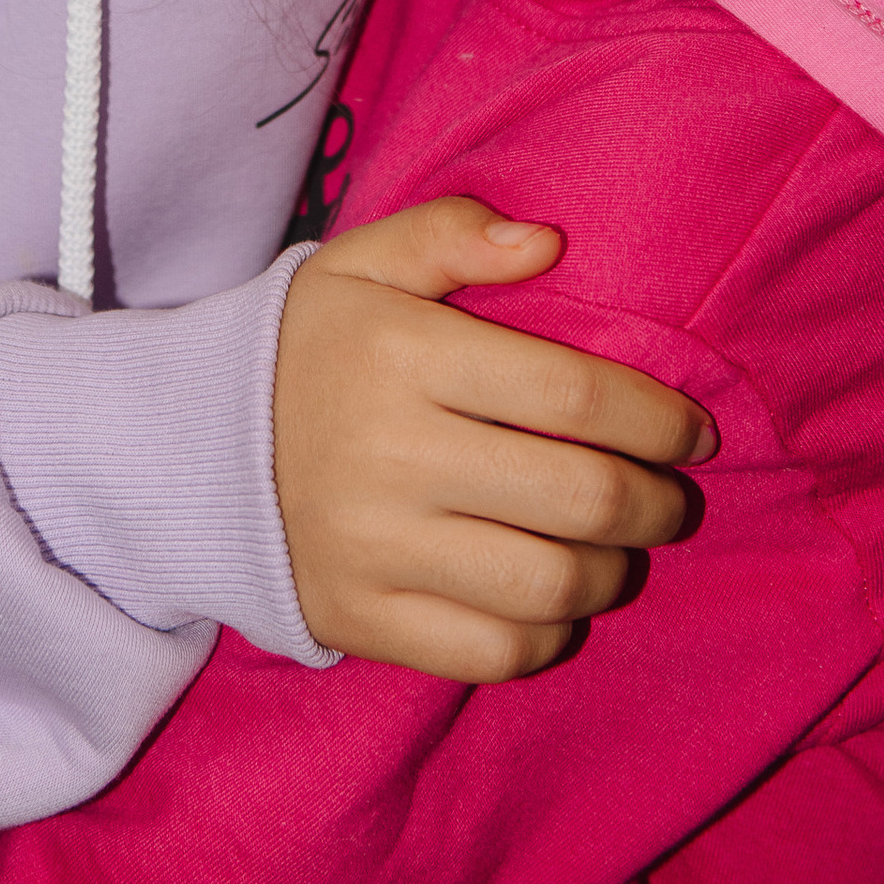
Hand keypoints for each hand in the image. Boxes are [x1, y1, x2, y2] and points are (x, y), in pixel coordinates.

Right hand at [274, 198, 714, 682]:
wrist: (190, 449)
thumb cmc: (311, 348)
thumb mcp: (363, 264)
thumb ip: (451, 233)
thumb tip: (549, 242)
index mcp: (401, 354)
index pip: (572, 393)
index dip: (657, 419)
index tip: (693, 432)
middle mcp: (390, 453)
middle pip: (580, 495)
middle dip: (657, 502)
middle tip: (671, 497)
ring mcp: (372, 545)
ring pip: (550, 583)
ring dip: (615, 572)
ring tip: (621, 550)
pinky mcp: (360, 617)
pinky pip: (492, 651)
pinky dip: (549, 635)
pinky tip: (557, 602)